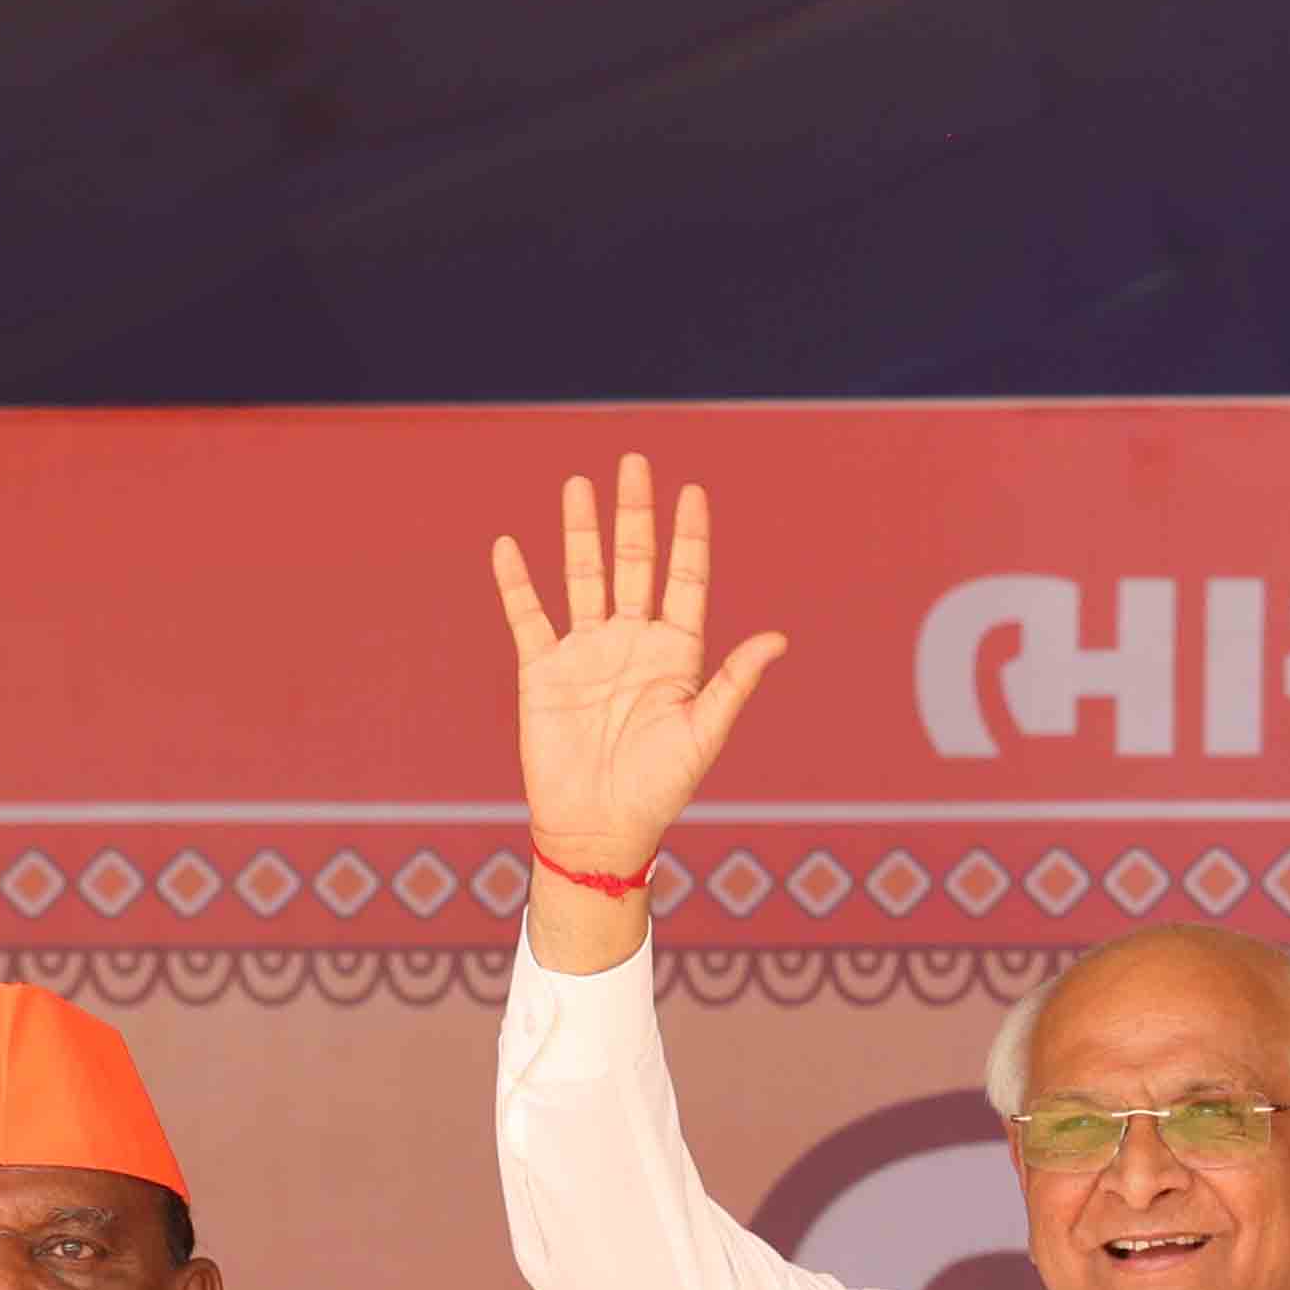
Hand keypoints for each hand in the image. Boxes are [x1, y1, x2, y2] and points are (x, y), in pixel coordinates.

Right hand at [486, 455, 786, 972]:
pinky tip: (510, 545)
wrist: (598, 827)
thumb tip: (779, 637)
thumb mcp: (705, 733)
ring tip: (579, 484)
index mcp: (678, 655)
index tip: (692, 491)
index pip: (686, 581)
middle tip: (636, 462)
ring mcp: (586, 652)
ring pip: (583, 577)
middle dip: (636, 515)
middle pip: (634, 564)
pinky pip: (528, 616)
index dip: (689, 538)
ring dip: (581, 532)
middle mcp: (632, 643)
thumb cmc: (659, 789)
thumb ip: (735, 681)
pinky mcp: (542, 669)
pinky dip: (516, 582)